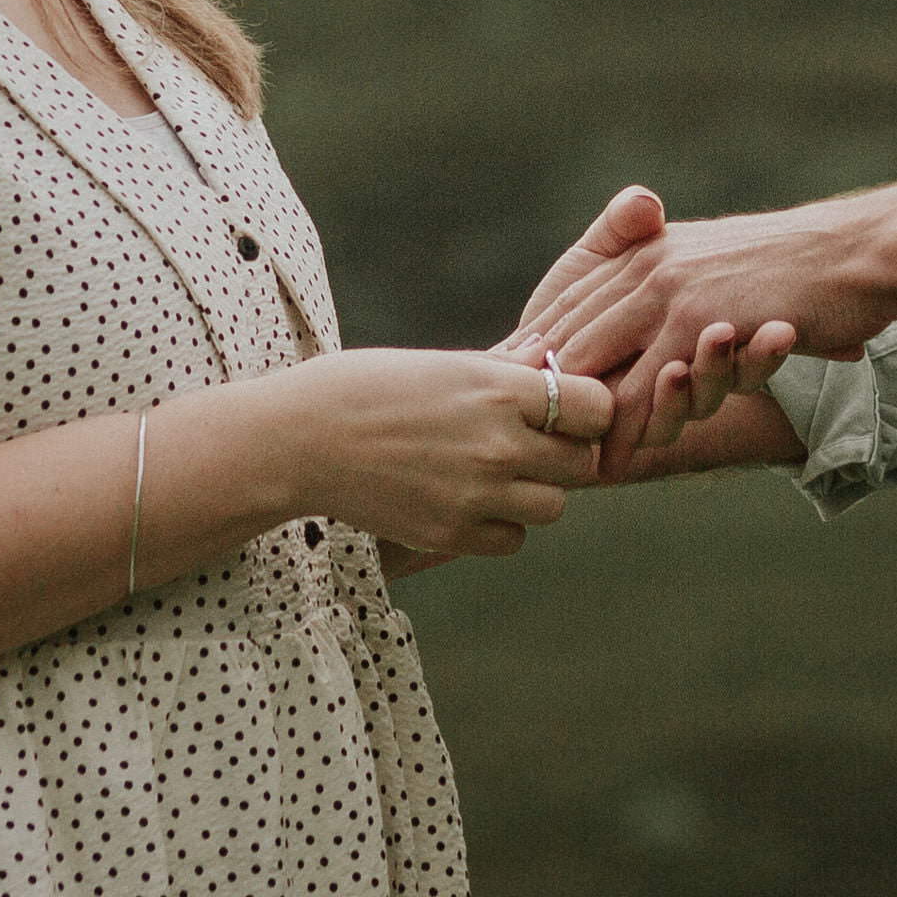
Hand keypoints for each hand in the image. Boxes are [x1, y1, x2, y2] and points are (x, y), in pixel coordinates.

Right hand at [267, 347, 612, 556]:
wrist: (300, 439)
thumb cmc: (366, 388)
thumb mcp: (439, 365)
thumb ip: (504, 370)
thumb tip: (549, 357)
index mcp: (500, 391)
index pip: (595, 408)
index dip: (586, 411)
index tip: (563, 412)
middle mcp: (498, 445)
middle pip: (580, 464)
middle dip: (561, 455)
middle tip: (526, 446)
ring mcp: (477, 495)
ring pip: (552, 507)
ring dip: (532, 494)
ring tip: (492, 475)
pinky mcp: (452, 534)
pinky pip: (512, 539)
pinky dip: (499, 526)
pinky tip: (466, 501)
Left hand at [520, 196, 896, 477]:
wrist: (856, 253)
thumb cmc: (797, 267)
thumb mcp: (721, 263)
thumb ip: (676, 282)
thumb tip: (657, 320)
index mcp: (645, 249)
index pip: (570, 301)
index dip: (538, 348)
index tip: (509, 390)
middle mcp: (645, 267)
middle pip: (570, 336)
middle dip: (539, 390)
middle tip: (515, 437)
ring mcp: (669, 294)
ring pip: (602, 369)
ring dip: (580, 421)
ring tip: (563, 460)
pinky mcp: (698, 326)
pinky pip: (648, 391)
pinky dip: (628, 433)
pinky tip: (614, 461)